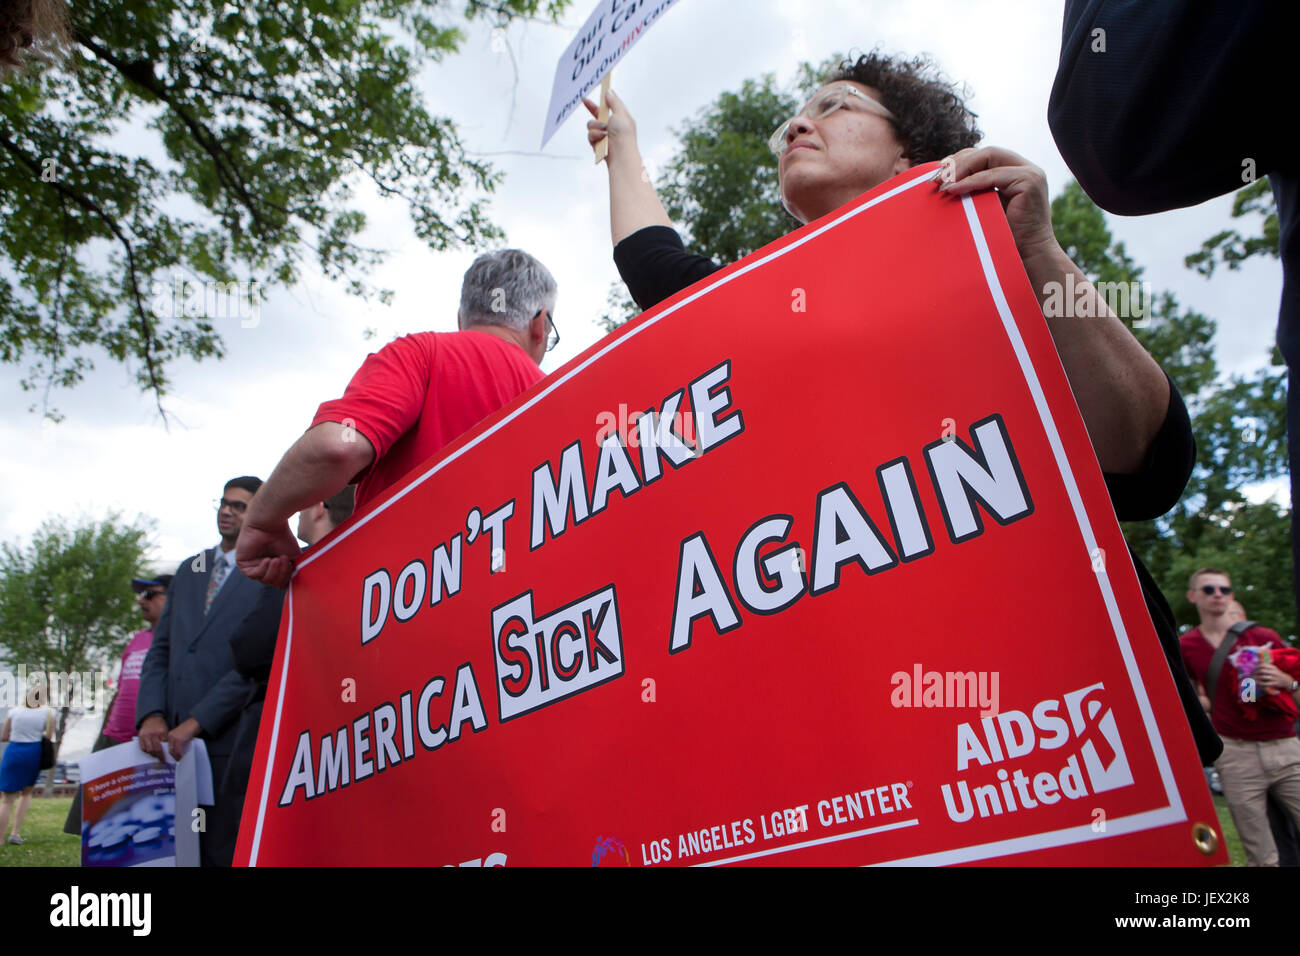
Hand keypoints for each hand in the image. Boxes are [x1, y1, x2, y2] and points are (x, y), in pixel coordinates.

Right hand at [138, 714, 169, 759]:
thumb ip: (165, 739)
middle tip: (161, 759)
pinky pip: (142, 747)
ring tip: (156, 756)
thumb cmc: (160, 726)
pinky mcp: (140, 737)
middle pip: (156, 749)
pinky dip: (146, 751)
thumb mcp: (166, 730)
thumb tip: (168, 751)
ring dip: (152, 754)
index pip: (163, 745)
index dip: (165, 753)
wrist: (151, 719)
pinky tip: (150, 751)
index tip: (166, 758)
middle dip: (159, 755)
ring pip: (149, 749)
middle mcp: (153, 734)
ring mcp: (146, 736)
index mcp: (161, 732)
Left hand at [167, 718, 201, 759]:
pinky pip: (178, 751)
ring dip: (176, 757)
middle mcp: (170, 736)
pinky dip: (180, 755)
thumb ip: (179, 741)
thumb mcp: (183, 735)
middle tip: (177, 760)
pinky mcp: (179, 740)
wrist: (196, 722)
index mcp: (171, 734)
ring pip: (173, 751)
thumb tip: (179, 750)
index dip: (171, 753)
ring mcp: (174, 738)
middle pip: (169, 749)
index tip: (174, 757)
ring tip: (180, 759)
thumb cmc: (192, 727)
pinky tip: (183, 756)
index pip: (168, 746)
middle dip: (173, 756)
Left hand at [236, 520, 300, 588]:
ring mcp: (251, 566)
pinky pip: (253, 575)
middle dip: (281, 574)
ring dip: (273, 571)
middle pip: (273, 582)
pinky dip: (262, 569)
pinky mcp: (242, 563)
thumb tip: (295, 584)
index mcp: (273, 567)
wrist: (270, 523)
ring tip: (277, 559)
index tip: (293, 565)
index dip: (287, 577)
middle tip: (285, 560)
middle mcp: (262, 567)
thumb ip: (293, 571)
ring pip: (264, 580)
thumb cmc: (282, 536)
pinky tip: (267, 559)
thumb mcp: (293, 558)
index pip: (280, 582)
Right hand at [584, 88, 636, 163]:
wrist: (620, 154)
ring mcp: (603, 134)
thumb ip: (614, 102)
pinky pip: (590, 134)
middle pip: (596, 113)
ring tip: (604, 132)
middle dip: (590, 107)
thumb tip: (609, 92)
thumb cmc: (624, 135)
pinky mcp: (596, 142)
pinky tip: (602, 139)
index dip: (602, 99)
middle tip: (584, 100)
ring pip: (590, 124)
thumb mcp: (621, 113)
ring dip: (596, 126)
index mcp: (618, 118)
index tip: (597, 91)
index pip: (608, 106)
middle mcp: (610, 125)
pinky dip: (595, 136)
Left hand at [935, 147, 1060, 264]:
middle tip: (935, 179)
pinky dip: (970, 181)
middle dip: (958, 163)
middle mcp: (1026, 168)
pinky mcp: (1029, 181)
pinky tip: (953, 189)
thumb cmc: (1003, 238)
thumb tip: (943, 182)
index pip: (985, 156)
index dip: (960, 160)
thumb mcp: (985, 207)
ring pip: (990, 156)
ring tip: (942, 183)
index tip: (938, 174)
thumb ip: (974, 191)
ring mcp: (1030, 173)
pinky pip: (993, 175)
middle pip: (986, 153)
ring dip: (961, 169)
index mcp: (1016, 171)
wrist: (1026, 257)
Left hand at [1254, 662, 1293, 693]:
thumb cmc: (1277, 674)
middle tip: (1252, 674)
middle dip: (1255, 672)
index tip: (1253, 669)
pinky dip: (1261, 683)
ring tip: (1253, 678)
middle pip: (1262, 671)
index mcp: (1273, 667)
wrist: (1286, 681)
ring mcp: (1274, 678)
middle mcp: (1274, 672)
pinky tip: (1257, 683)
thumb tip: (1256, 664)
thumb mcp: (1274, 669)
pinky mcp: (1275, 683)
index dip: (1256, 667)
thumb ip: (1266, 666)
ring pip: (1263, 677)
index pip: (1262, 665)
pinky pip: (1266, 683)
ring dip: (1257, 678)